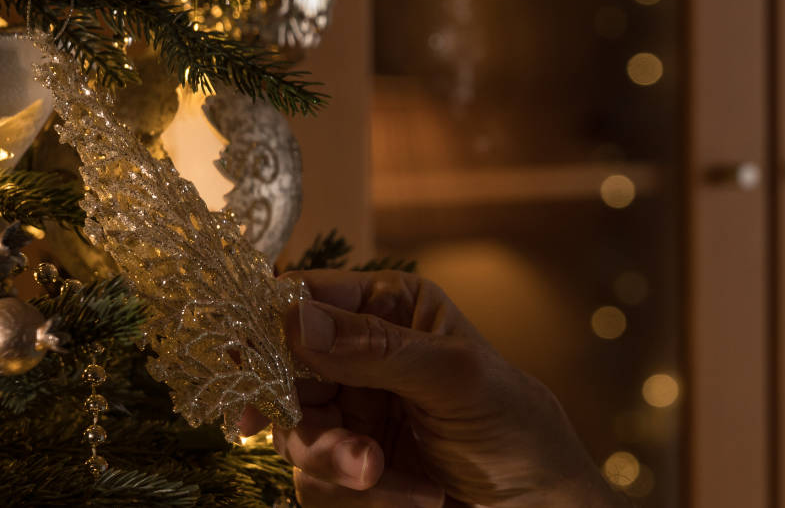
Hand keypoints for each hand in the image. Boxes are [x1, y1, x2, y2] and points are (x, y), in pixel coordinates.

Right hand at [242, 268, 621, 506]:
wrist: (539, 507)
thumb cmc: (515, 425)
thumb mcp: (455, 377)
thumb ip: (376, 347)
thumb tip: (295, 316)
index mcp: (387, 307)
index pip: (305, 296)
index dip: (266, 323)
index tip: (245, 361)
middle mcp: (358, 354)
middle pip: (281, 373)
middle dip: (307, 420)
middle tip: (351, 454)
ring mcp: (349, 413)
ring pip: (294, 436)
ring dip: (339, 466)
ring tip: (388, 478)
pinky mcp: (347, 470)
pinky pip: (314, 484)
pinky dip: (361, 498)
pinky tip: (418, 498)